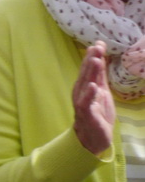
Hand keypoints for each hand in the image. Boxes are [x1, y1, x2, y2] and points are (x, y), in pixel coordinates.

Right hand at [72, 41, 115, 155]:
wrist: (93, 138)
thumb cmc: (97, 113)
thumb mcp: (101, 90)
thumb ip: (100, 74)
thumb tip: (100, 55)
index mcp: (85, 85)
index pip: (89, 68)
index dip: (93, 56)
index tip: (99, 43)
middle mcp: (80, 91)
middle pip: (86, 73)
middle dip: (91, 60)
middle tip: (97, 47)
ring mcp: (82, 102)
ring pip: (85, 85)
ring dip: (90, 72)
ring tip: (96, 60)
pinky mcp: (86, 113)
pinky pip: (86, 102)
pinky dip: (89, 94)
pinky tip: (93, 86)